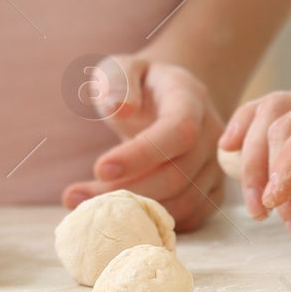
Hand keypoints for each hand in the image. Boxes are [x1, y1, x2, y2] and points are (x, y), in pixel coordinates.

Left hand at [61, 55, 224, 231]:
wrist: (170, 98)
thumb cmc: (140, 84)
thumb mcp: (122, 68)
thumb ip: (118, 82)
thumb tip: (119, 109)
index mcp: (191, 98)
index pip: (178, 131)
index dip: (142, 155)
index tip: (99, 168)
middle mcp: (212, 134)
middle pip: (177, 174)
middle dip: (125, 190)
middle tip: (74, 196)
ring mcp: (215, 165)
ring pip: (182, 202)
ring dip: (133, 212)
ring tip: (83, 207)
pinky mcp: (211, 190)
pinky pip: (189, 217)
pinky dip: (153, 223)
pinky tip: (119, 216)